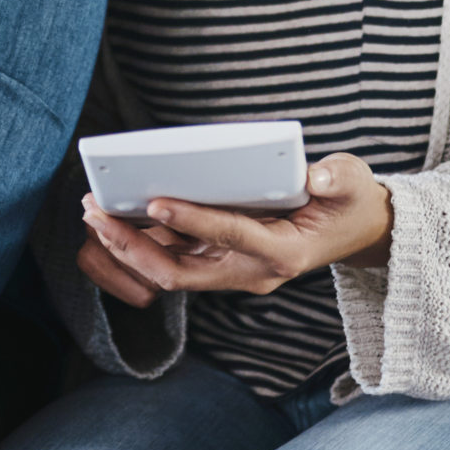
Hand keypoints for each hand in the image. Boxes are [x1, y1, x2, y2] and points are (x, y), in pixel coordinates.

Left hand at [79, 154, 393, 296]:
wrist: (355, 232)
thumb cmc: (350, 202)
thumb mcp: (352, 183)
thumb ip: (336, 179)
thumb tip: (316, 177)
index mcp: (283, 252)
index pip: (230, 236)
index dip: (192, 220)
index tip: (155, 201)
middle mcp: (251, 270)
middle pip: (180, 271)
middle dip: (134, 247)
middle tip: (97, 214)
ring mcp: (233, 271)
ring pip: (169, 269)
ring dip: (128, 246)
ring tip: (94, 212)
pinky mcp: (220, 262)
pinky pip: (173, 259)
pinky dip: (141, 241)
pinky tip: (114, 215)